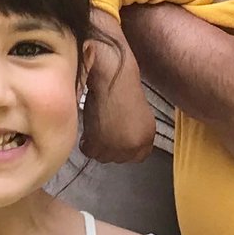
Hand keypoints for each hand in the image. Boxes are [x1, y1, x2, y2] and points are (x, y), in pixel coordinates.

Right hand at [78, 11, 156, 163]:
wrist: (111, 76)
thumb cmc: (123, 89)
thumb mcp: (139, 116)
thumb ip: (134, 134)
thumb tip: (122, 143)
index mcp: (147, 138)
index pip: (138, 157)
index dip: (126, 147)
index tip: (118, 138)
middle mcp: (134, 146)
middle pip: (118, 158)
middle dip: (111, 146)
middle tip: (105, 128)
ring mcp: (115, 147)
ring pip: (102, 156)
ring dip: (97, 143)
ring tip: (97, 125)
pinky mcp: (98, 144)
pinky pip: (89, 150)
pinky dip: (86, 140)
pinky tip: (89, 127)